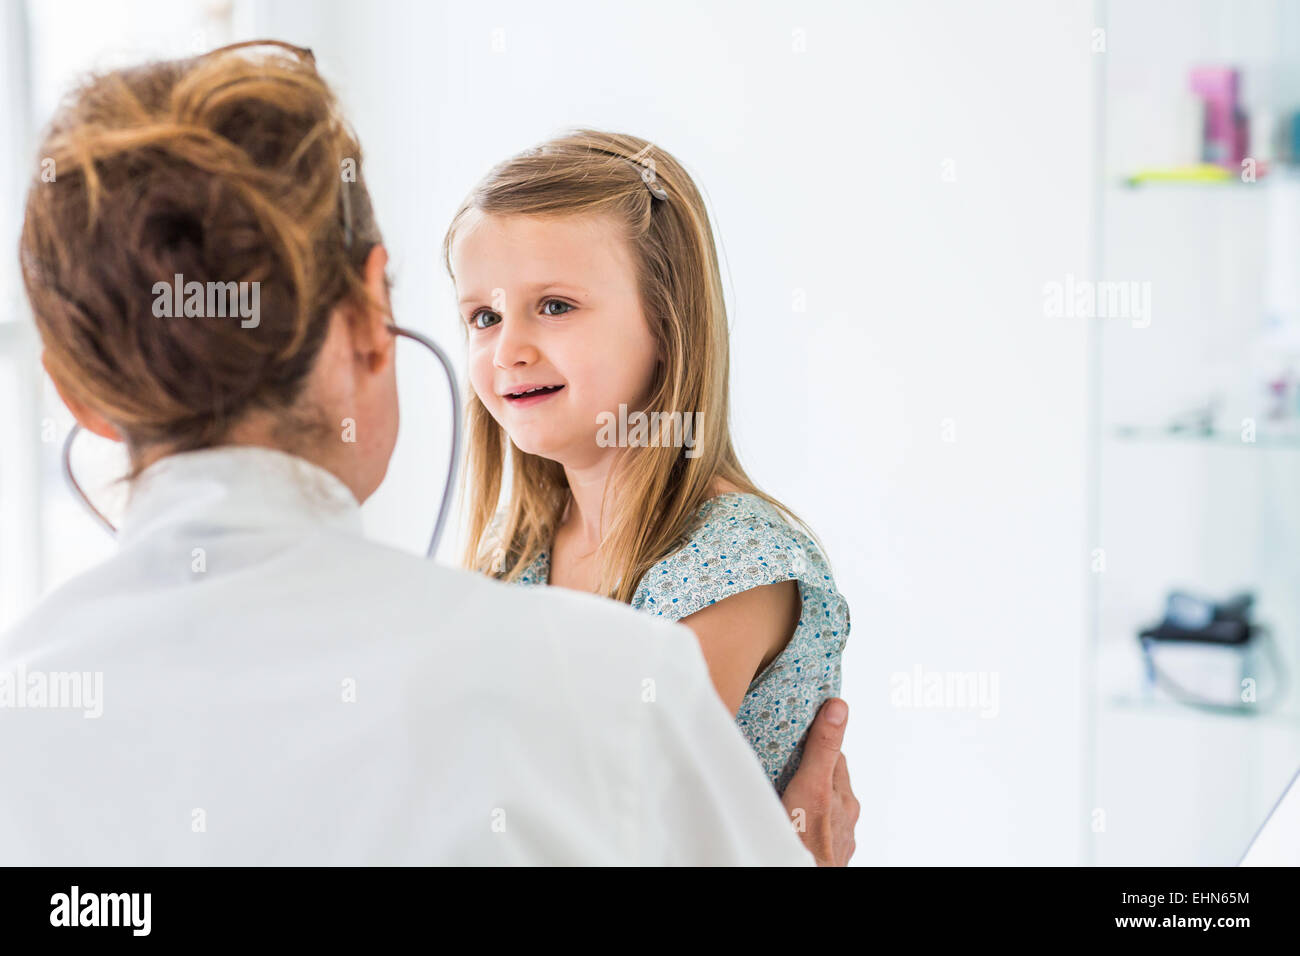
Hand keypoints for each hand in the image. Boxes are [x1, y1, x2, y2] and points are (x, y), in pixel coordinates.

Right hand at [782, 698, 857, 865]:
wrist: (799, 870)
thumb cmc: (805, 839)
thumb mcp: (812, 784)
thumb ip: (822, 748)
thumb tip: (838, 707)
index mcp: (845, 797)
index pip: (834, 758)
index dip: (817, 744)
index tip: (801, 733)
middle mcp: (845, 818)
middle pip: (828, 783)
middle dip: (810, 771)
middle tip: (785, 762)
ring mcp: (835, 838)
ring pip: (821, 808)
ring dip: (806, 799)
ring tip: (783, 793)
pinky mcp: (823, 855)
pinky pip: (813, 829)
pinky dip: (802, 821)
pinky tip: (788, 821)